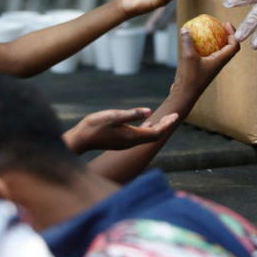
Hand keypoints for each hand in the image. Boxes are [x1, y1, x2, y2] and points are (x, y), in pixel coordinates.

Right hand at [62, 108, 179, 154]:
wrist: (80, 139)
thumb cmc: (95, 126)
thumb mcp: (113, 116)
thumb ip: (131, 114)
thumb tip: (150, 112)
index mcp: (132, 136)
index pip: (156, 132)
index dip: (167, 124)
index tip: (176, 115)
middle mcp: (131, 142)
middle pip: (154, 135)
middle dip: (165, 125)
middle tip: (174, 115)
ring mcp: (126, 143)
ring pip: (147, 136)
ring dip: (157, 127)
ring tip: (165, 118)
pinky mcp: (120, 141)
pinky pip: (139, 136)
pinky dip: (146, 128)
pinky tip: (147, 122)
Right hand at [171, 22, 239, 97]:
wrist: (183, 96)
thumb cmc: (189, 78)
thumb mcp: (188, 57)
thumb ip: (187, 42)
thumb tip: (185, 28)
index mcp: (220, 61)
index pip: (234, 46)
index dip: (234, 34)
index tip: (226, 23)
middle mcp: (217, 63)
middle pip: (227, 47)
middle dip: (224, 34)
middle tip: (217, 24)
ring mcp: (209, 66)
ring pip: (216, 51)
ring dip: (213, 40)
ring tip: (206, 30)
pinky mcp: (201, 69)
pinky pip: (205, 54)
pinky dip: (202, 46)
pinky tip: (192, 41)